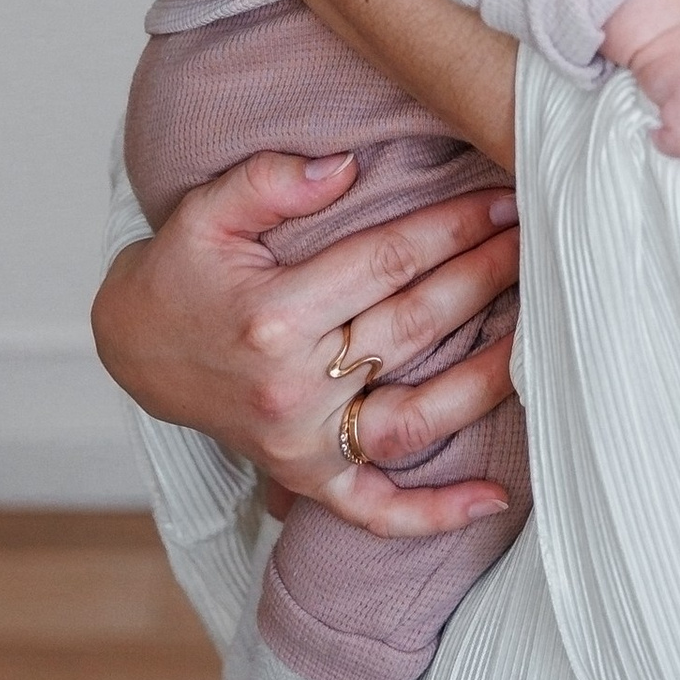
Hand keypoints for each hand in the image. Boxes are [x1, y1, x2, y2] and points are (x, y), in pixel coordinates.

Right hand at [93, 149, 523, 537]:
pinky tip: (496, 498)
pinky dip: (434, 514)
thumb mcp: (204, 212)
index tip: (503, 197)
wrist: (135, 349)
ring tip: (545, 333)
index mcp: (273, 315)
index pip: (387, 263)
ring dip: (488, 377)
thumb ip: (268, 181)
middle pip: (415, 327)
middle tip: (540, 240)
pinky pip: (376, 508)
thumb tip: (344, 166)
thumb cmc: (180, 273)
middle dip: (485, 277)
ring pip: (418, 418)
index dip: (452, 227)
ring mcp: (302, 442)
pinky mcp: (306, 477)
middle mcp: (292, 387)